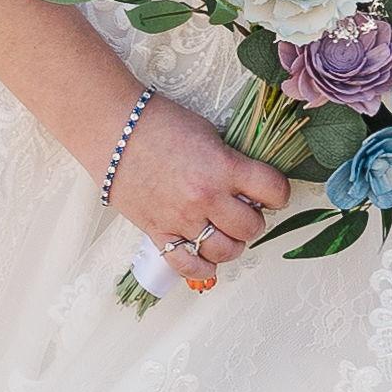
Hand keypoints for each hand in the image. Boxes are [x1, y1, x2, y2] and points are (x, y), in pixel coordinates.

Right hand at [107, 95, 290, 294]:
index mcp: (223, 167)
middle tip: (244, 210)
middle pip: (251, 227)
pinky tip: (207, 259)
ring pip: (224, 251)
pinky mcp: (158, 232)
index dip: (278, 192)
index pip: (273, 190)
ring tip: (227, 232)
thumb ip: (230, 161)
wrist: (113, 128)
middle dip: (253, 220)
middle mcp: (206, 198)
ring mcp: (182, 219)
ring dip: (233, 244)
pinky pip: (187, 266)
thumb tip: (248, 184)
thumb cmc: (159, 122)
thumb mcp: (208, 133)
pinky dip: (203, 268)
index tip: (272, 192)